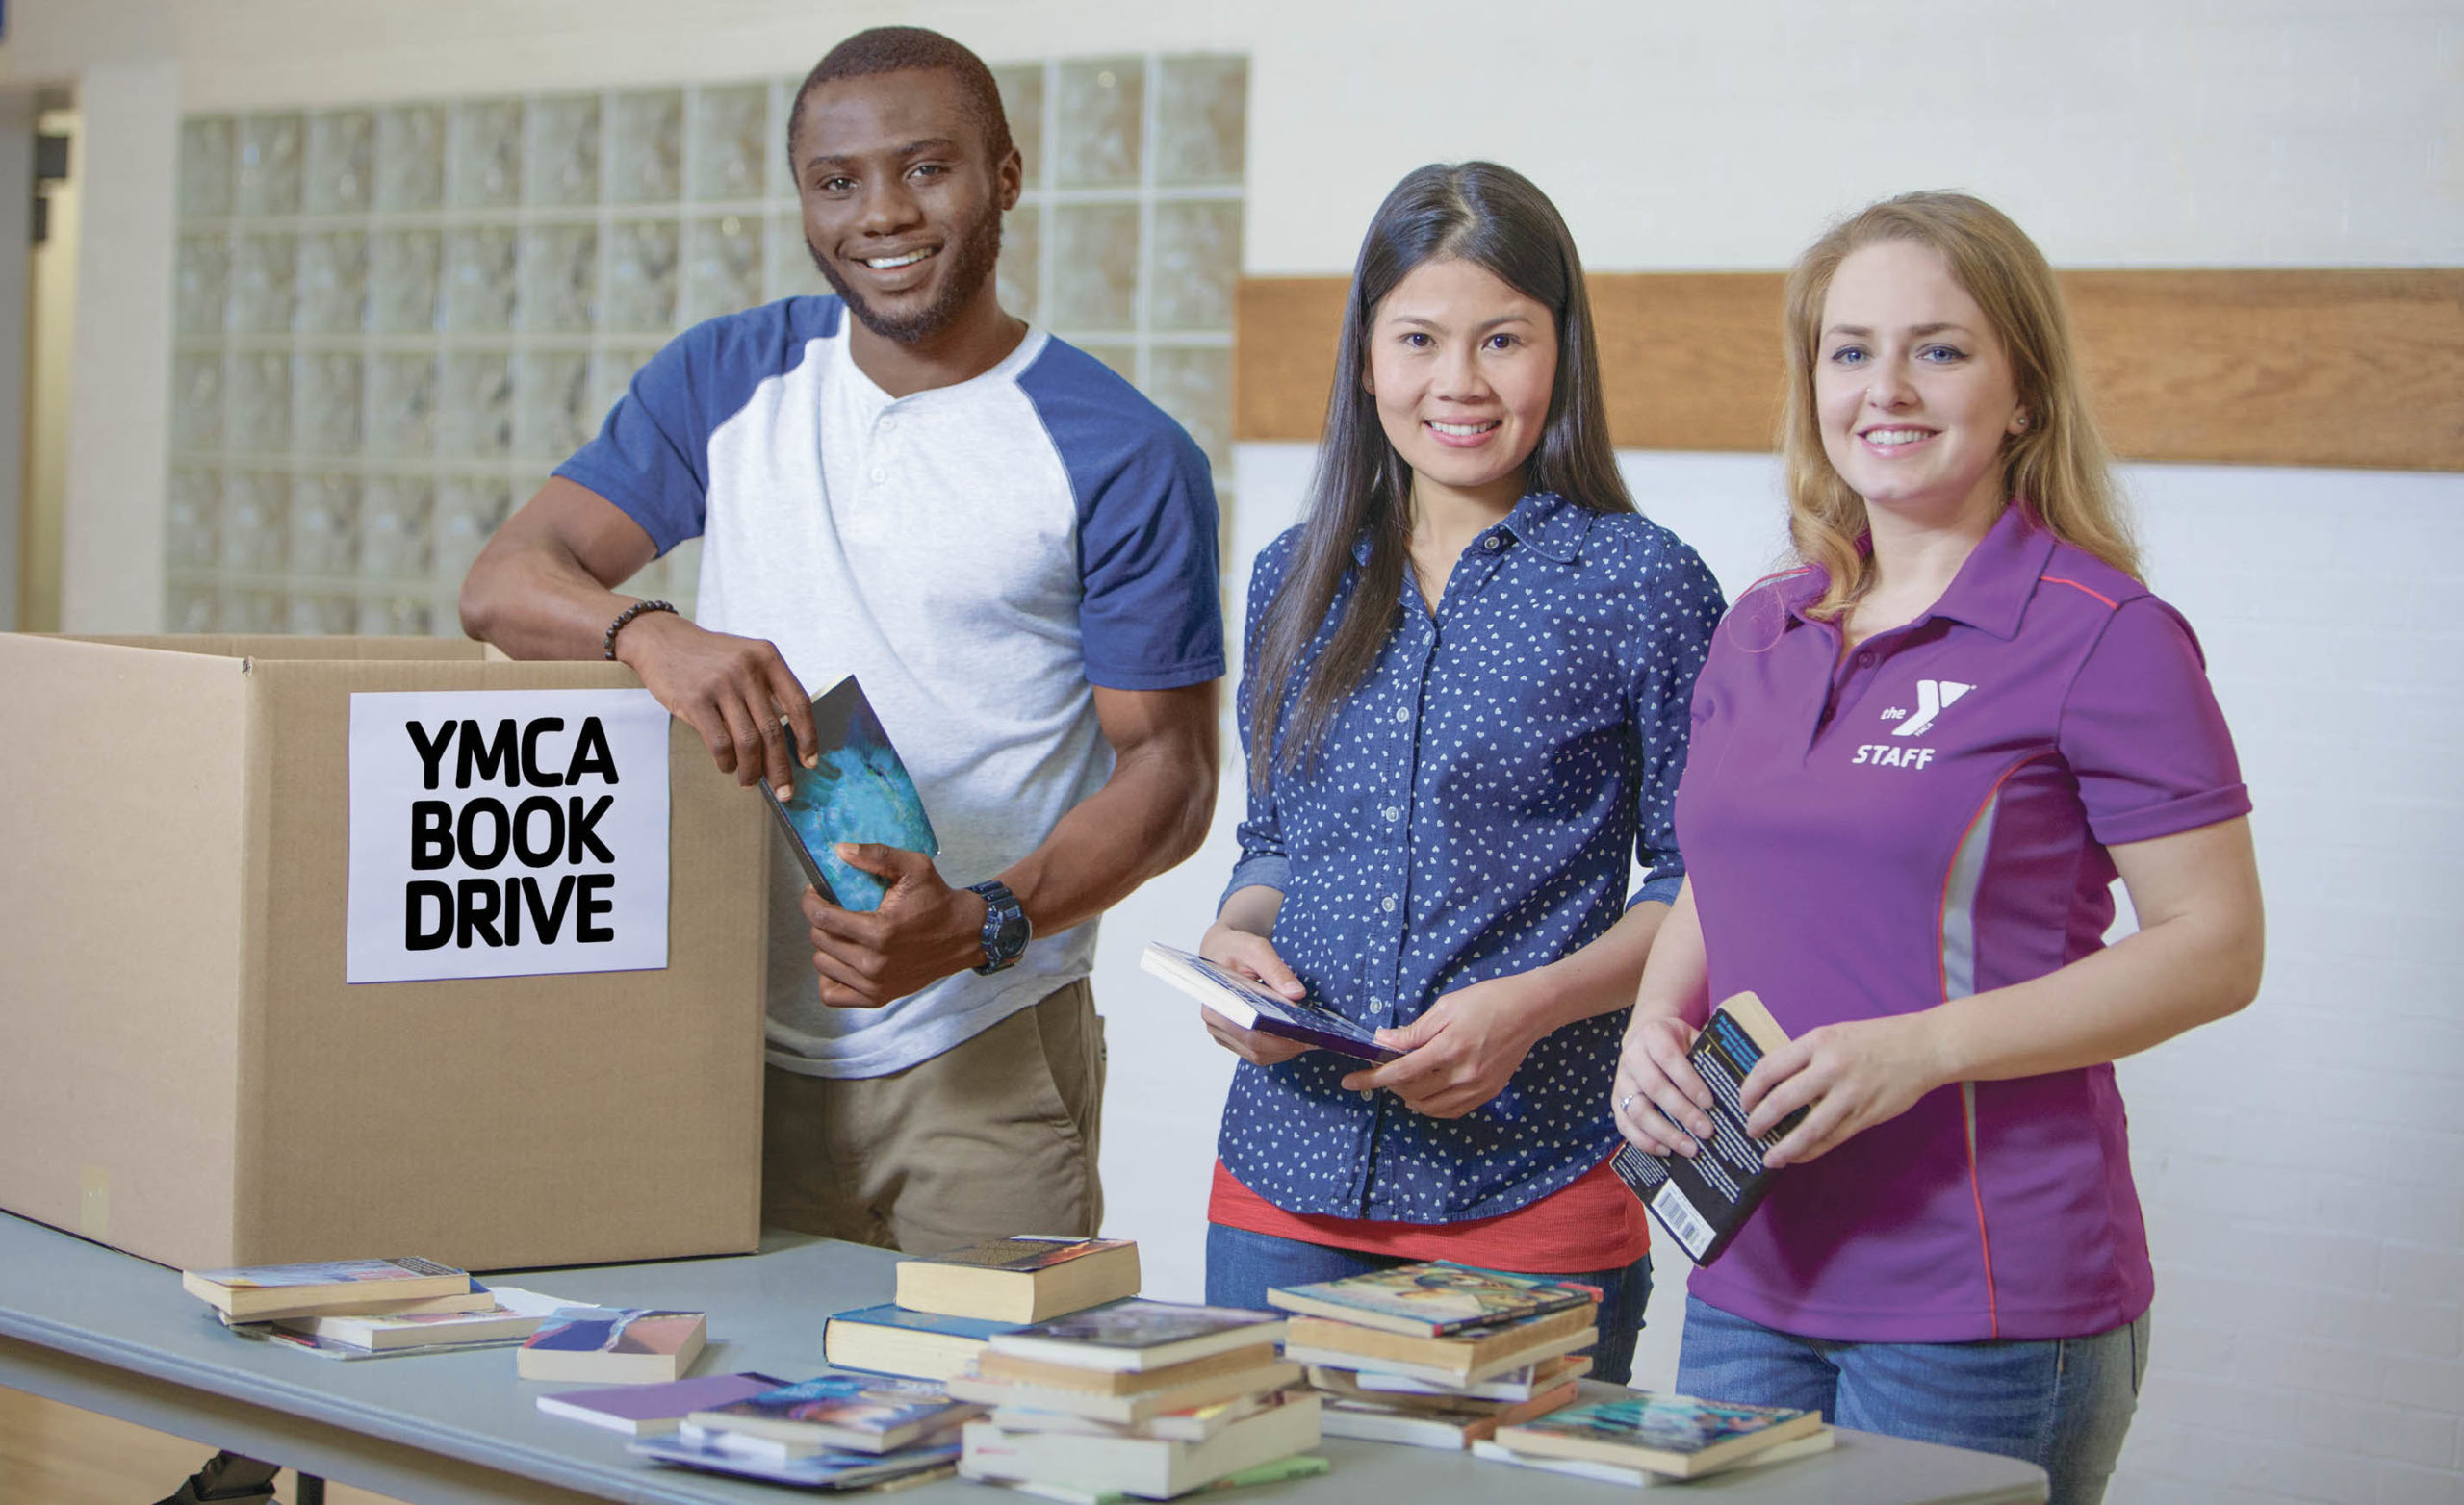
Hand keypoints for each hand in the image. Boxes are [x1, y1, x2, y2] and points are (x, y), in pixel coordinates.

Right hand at [614, 610, 816, 797]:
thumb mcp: (746, 658)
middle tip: (785, 791)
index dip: (808, 737)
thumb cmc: (708, 657)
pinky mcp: (695, 700)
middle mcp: (747, 669)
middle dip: (780, 768)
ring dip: (752, 770)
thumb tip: (786, 742)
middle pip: (773, 730)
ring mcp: (721, 684)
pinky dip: (726, 762)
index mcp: (767, 657)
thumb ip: (767, 689)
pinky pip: (720, 743)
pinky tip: (727, 766)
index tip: (809, 762)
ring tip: (749, 782)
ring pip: (748, 742)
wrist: (662, 640)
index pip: (799, 703)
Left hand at [802, 845, 983, 1007]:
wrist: (964, 935)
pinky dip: (829, 977)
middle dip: (820, 920)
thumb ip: (877, 856)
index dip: (810, 901)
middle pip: (820, 940)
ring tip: (840, 933)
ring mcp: (874, 984)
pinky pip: (831, 994)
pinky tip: (842, 960)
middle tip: (833, 909)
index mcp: (880, 931)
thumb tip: (840, 850)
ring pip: (822, 964)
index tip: (814, 892)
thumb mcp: (914, 867)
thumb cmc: (937, 900)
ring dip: (825, 946)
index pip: (822, 917)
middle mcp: (874, 963)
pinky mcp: (877, 997)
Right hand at [1197, 920, 1310, 1065]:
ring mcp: (1224, 1034)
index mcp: (1217, 1005)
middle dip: (1289, 1046)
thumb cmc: (1234, 948)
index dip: (1280, 1040)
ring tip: (1312, 1037)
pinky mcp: (1234, 1038)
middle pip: (1257, 1049)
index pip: (1251, 1034)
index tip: (1305, 1035)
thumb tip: (1297, 994)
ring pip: (1259, 1055)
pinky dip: (1280, 1048)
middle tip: (1317, 1038)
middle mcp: (1216, 1024)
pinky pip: (1259, 1052)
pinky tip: (1297, 1036)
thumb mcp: (1255, 949)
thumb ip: (1276, 970)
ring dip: (1286, 1050)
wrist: (1221, 949)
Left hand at [1338, 973, 1547, 1119]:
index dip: (1371, 1079)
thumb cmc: (1487, 1000)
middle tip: (1382, 1070)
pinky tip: (1425, 1094)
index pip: (1400, 1072)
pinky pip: (1452, 1111)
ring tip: (1402, 1081)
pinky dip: (1432, 1106)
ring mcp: (1477, 1088)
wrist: (1530, 1010)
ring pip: (1430, 1107)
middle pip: (1412, 1092)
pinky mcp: (1488, 1093)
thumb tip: (1382, 1042)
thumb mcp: (1446, 1008)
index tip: (1349, 1081)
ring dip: (1409, 1098)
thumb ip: (1414, 1030)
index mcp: (1447, 1049)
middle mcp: (1462, 1075)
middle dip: (1390, 1085)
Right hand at [1612, 1014, 1717, 1157]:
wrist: (1646, 1038)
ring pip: (1637, 1110)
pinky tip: (1666, 1151)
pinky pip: (1625, 1125)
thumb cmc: (1677, 1042)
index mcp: (1652, 1035)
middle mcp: (1632, 1057)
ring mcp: (1621, 1081)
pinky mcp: (1616, 1101)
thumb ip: (1709, 1054)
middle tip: (1707, 1131)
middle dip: (1682, 1112)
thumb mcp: (1693, 1037)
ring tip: (1690, 1148)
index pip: (1668, 1058)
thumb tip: (1739, 1080)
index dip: (1689, 1082)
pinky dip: (1644, 1141)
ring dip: (1665, 1132)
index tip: (1710, 1103)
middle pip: (1654, 1088)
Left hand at [1739, 1014, 1945, 1167]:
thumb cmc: (1875, 1039)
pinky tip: (1797, 1157)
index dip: (1749, 1090)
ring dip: (1783, 1148)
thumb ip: (1805, 1056)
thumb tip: (1772, 1082)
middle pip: (1780, 1101)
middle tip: (1750, 1130)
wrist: (1922, 1048)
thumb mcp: (1833, 1035)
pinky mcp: (1864, 1116)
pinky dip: (1809, 1152)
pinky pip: (1830, 1140)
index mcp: (1817, 1042)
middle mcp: (1830, 1068)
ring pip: (1806, 1130)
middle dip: (1758, 1121)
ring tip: (1769, 1158)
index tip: (1743, 1102)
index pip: (1769, 1068)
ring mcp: (1849, 1095)